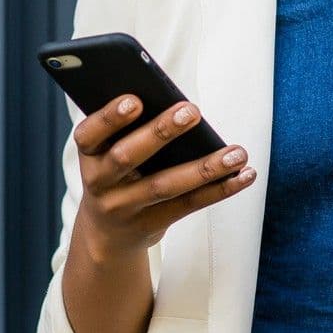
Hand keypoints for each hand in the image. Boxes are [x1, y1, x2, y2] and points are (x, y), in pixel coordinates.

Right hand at [72, 94, 254, 257]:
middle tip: (192, 111)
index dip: (110, 117)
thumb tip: (176, 104)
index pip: (89, 134)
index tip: (135, 99)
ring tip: (237, 152)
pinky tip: (244, 174)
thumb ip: (130, 128)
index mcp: (89, 155)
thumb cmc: (116, 172)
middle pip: (127, 157)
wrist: (106, 234)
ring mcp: (125, 207)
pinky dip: (220, 189)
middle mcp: (100, 182)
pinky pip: (189, 205)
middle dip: (160, 133)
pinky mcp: (152, 224)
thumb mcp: (108, 152)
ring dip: (205, 168)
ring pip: (165, 185)